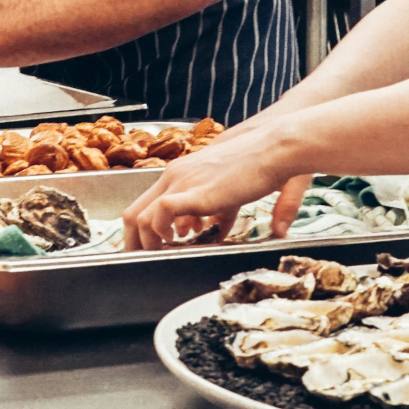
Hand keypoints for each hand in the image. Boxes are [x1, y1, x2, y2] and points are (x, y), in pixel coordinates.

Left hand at [121, 127, 309, 249]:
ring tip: (160, 256)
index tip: (147, 248)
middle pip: (133, 213)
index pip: (144, 204)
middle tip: (144, 260)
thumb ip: (218, 212)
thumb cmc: (257, 166)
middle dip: (135, 242)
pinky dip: (162, 232)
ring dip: (147, 243)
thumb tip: (212, 229)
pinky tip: (177, 240)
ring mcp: (181, 182)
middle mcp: (174, 175)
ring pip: (141, 217)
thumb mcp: (229, 193)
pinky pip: (162, 212)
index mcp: (180, 173)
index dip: (141, 230)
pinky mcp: (195, 192)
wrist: (274, 148)